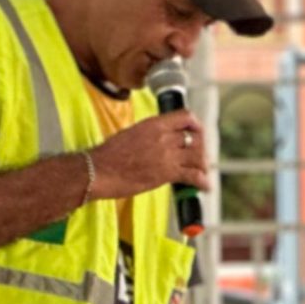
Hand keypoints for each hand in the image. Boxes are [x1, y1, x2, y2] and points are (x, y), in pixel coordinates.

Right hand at [91, 108, 211, 199]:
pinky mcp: (167, 173)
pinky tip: (205, 187)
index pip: (185, 116)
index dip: (196, 125)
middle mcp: (164, 136)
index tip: (197, 133)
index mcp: (154, 124)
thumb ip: (150, 134)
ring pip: (197, 156)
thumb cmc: (109, 155)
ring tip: (202, 172)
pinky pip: (193, 176)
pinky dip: (202, 182)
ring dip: (202, 165)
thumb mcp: (131, 133)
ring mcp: (167, 154)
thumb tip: (160, 140)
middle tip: (199, 158)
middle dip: (200, 148)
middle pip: (195, 138)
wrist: (99, 170)